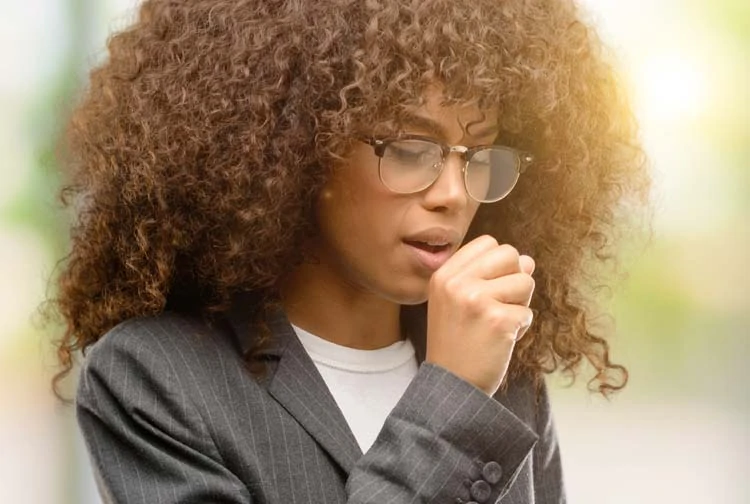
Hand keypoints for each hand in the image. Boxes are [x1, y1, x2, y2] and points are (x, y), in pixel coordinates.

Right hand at [425, 235, 535, 395]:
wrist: (451, 386)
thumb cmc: (458, 344)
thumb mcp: (459, 303)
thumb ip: (489, 277)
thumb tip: (528, 260)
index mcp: (444, 275)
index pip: (488, 243)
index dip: (498, 264)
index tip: (488, 288)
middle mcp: (457, 283)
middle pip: (510, 254)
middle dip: (514, 278)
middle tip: (499, 305)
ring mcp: (476, 300)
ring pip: (525, 281)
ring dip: (519, 305)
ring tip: (497, 325)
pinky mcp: (498, 320)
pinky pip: (528, 312)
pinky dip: (520, 329)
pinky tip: (500, 341)